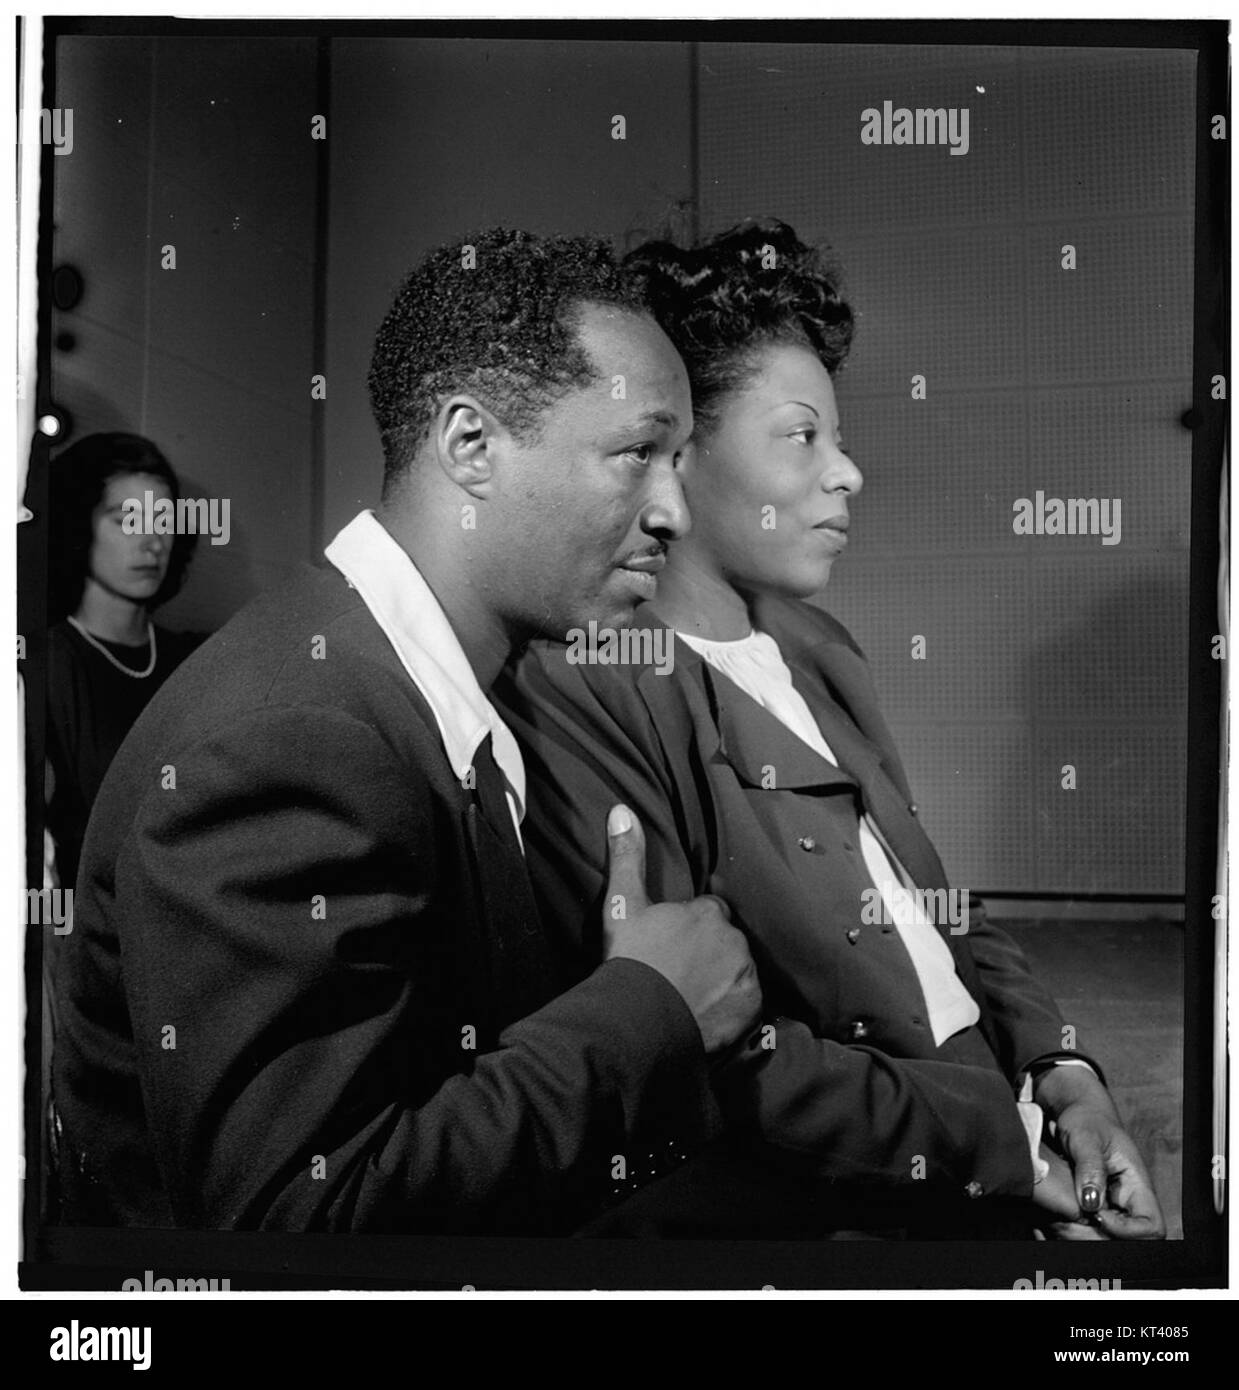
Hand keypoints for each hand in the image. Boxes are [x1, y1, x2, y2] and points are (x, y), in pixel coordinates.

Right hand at [602, 803, 761, 1052]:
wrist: (638, 1020)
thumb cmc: (630, 960)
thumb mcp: (622, 905)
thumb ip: (627, 856)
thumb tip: (622, 810)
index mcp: (708, 913)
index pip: (708, 912)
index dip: (690, 927)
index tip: (671, 943)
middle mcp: (734, 939)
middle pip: (725, 940)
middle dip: (709, 951)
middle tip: (679, 970)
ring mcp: (745, 975)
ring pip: (738, 969)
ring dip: (722, 977)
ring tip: (692, 994)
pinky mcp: (750, 1007)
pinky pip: (747, 1000)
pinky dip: (732, 1004)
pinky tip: (706, 1011)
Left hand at [1035, 1066, 1165, 1239]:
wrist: (1074, 1113)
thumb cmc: (1085, 1119)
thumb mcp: (1085, 1137)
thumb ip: (1090, 1166)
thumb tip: (1091, 1203)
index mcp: (1137, 1185)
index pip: (1152, 1226)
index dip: (1129, 1231)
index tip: (1097, 1216)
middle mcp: (1128, 1201)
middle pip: (1131, 1240)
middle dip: (1099, 1237)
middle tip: (1068, 1223)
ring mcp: (1112, 1207)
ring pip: (1107, 1238)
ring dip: (1083, 1235)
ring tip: (1059, 1220)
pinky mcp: (1094, 1207)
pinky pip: (1089, 1229)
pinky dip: (1073, 1229)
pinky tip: (1056, 1218)